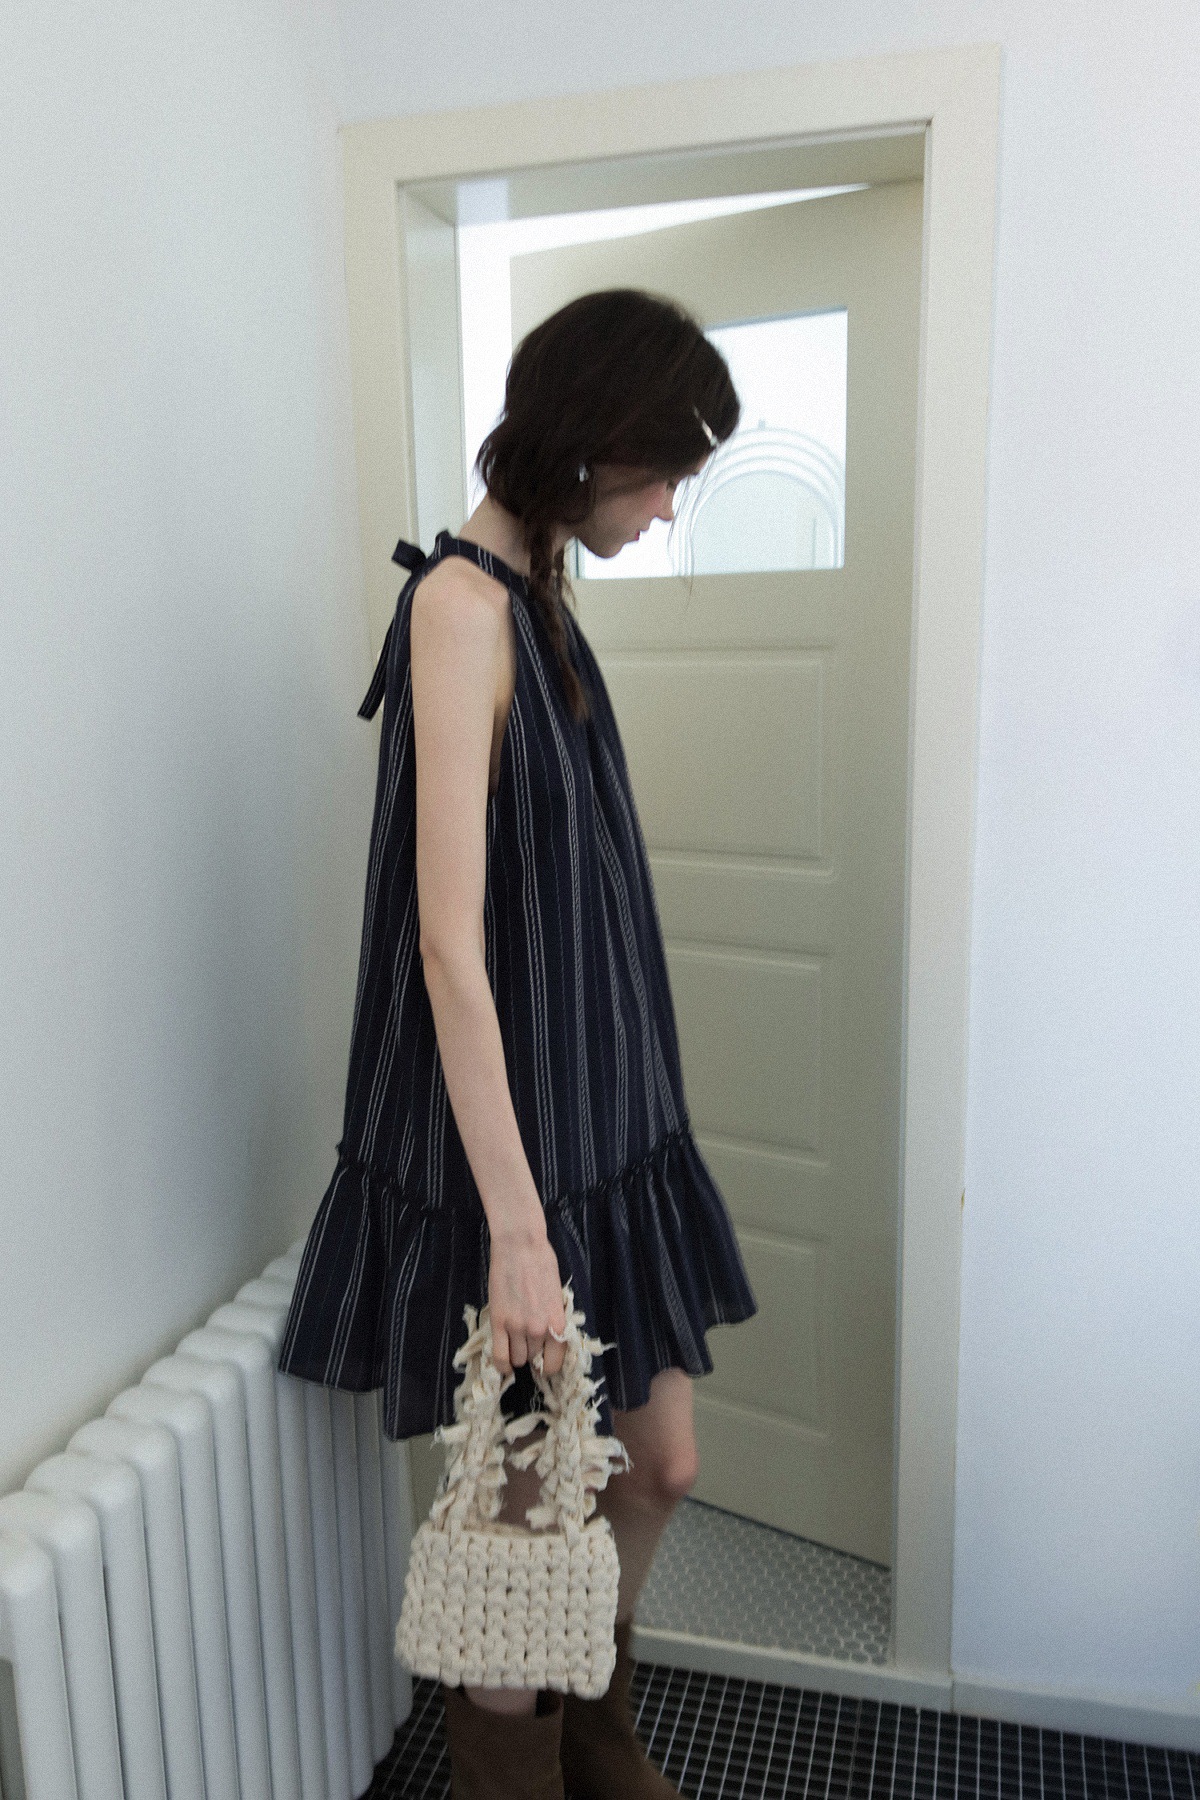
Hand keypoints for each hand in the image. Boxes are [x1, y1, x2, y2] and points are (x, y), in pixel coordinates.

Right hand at [487, 1217, 566, 1378]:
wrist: (520, 1246)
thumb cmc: (543, 1264)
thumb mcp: (557, 1295)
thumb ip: (553, 1319)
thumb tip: (549, 1338)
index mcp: (558, 1323)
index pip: (555, 1362)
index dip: (548, 1366)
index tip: (543, 1364)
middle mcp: (539, 1330)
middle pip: (534, 1358)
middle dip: (532, 1355)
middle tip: (527, 1343)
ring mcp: (518, 1327)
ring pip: (517, 1358)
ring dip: (516, 1355)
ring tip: (514, 1344)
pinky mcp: (499, 1322)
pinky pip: (499, 1356)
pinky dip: (501, 1365)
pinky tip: (503, 1364)